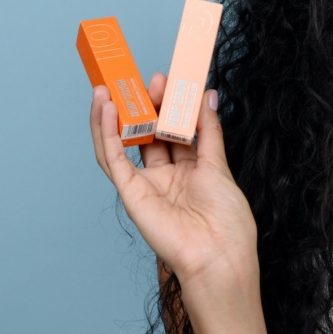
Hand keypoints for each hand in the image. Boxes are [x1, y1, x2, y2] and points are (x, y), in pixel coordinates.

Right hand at [89, 74, 257, 287]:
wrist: (219, 254)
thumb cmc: (227, 219)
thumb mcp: (219, 164)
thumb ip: (208, 129)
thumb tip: (207, 94)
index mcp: (191, 170)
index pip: (174, 130)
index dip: (171, 106)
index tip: (173, 80)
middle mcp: (166, 176)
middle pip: (150, 134)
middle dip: (148, 105)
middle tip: (151, 79)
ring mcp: (147, 185)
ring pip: (125, 143)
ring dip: (118, 115)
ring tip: (115, 87)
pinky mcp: (131, 194)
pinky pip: (113, 160)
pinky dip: (106, 134)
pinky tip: (106, 110)